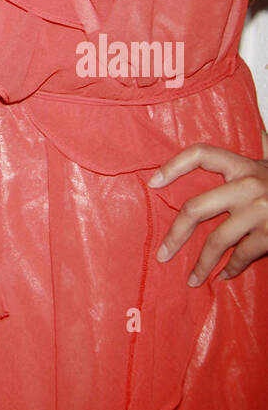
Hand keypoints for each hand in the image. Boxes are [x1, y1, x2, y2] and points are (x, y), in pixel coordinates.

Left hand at [149, 132, 267, 284]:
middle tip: (162, 254)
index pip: (200, 154)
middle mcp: (247, 185)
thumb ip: (264, 146)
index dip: (174, 166)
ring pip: (217, 240)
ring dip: (201, 263)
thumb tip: (260, 130)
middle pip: (195, 208)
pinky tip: (224, 275)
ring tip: (191, 279)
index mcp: (242, 164)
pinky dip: (231, 268)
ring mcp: (258, 211)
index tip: (152, 182)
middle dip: (175, 235)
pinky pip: (242, 255)